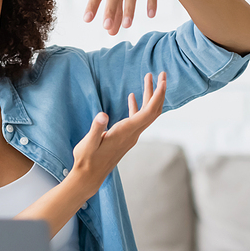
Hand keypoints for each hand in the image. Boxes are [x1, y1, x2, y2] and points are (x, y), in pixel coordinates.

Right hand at [71, 72, 165, 199]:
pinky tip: (132, 97)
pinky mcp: (125, 137)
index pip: (148, 112)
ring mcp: (130, 136)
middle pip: (152, 111)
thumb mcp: (87, 143)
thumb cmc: (87, 160)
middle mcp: (132, 134)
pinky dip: (137, 106)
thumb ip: (96, 128)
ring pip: (146, 114)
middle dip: (159, 92)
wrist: (89, 176)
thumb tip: (102, 114)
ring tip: (148, 79)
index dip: (157, 95)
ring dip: (149, 96)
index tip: (162, 81)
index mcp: (125, 132)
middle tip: (161, 74)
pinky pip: (137, 119)